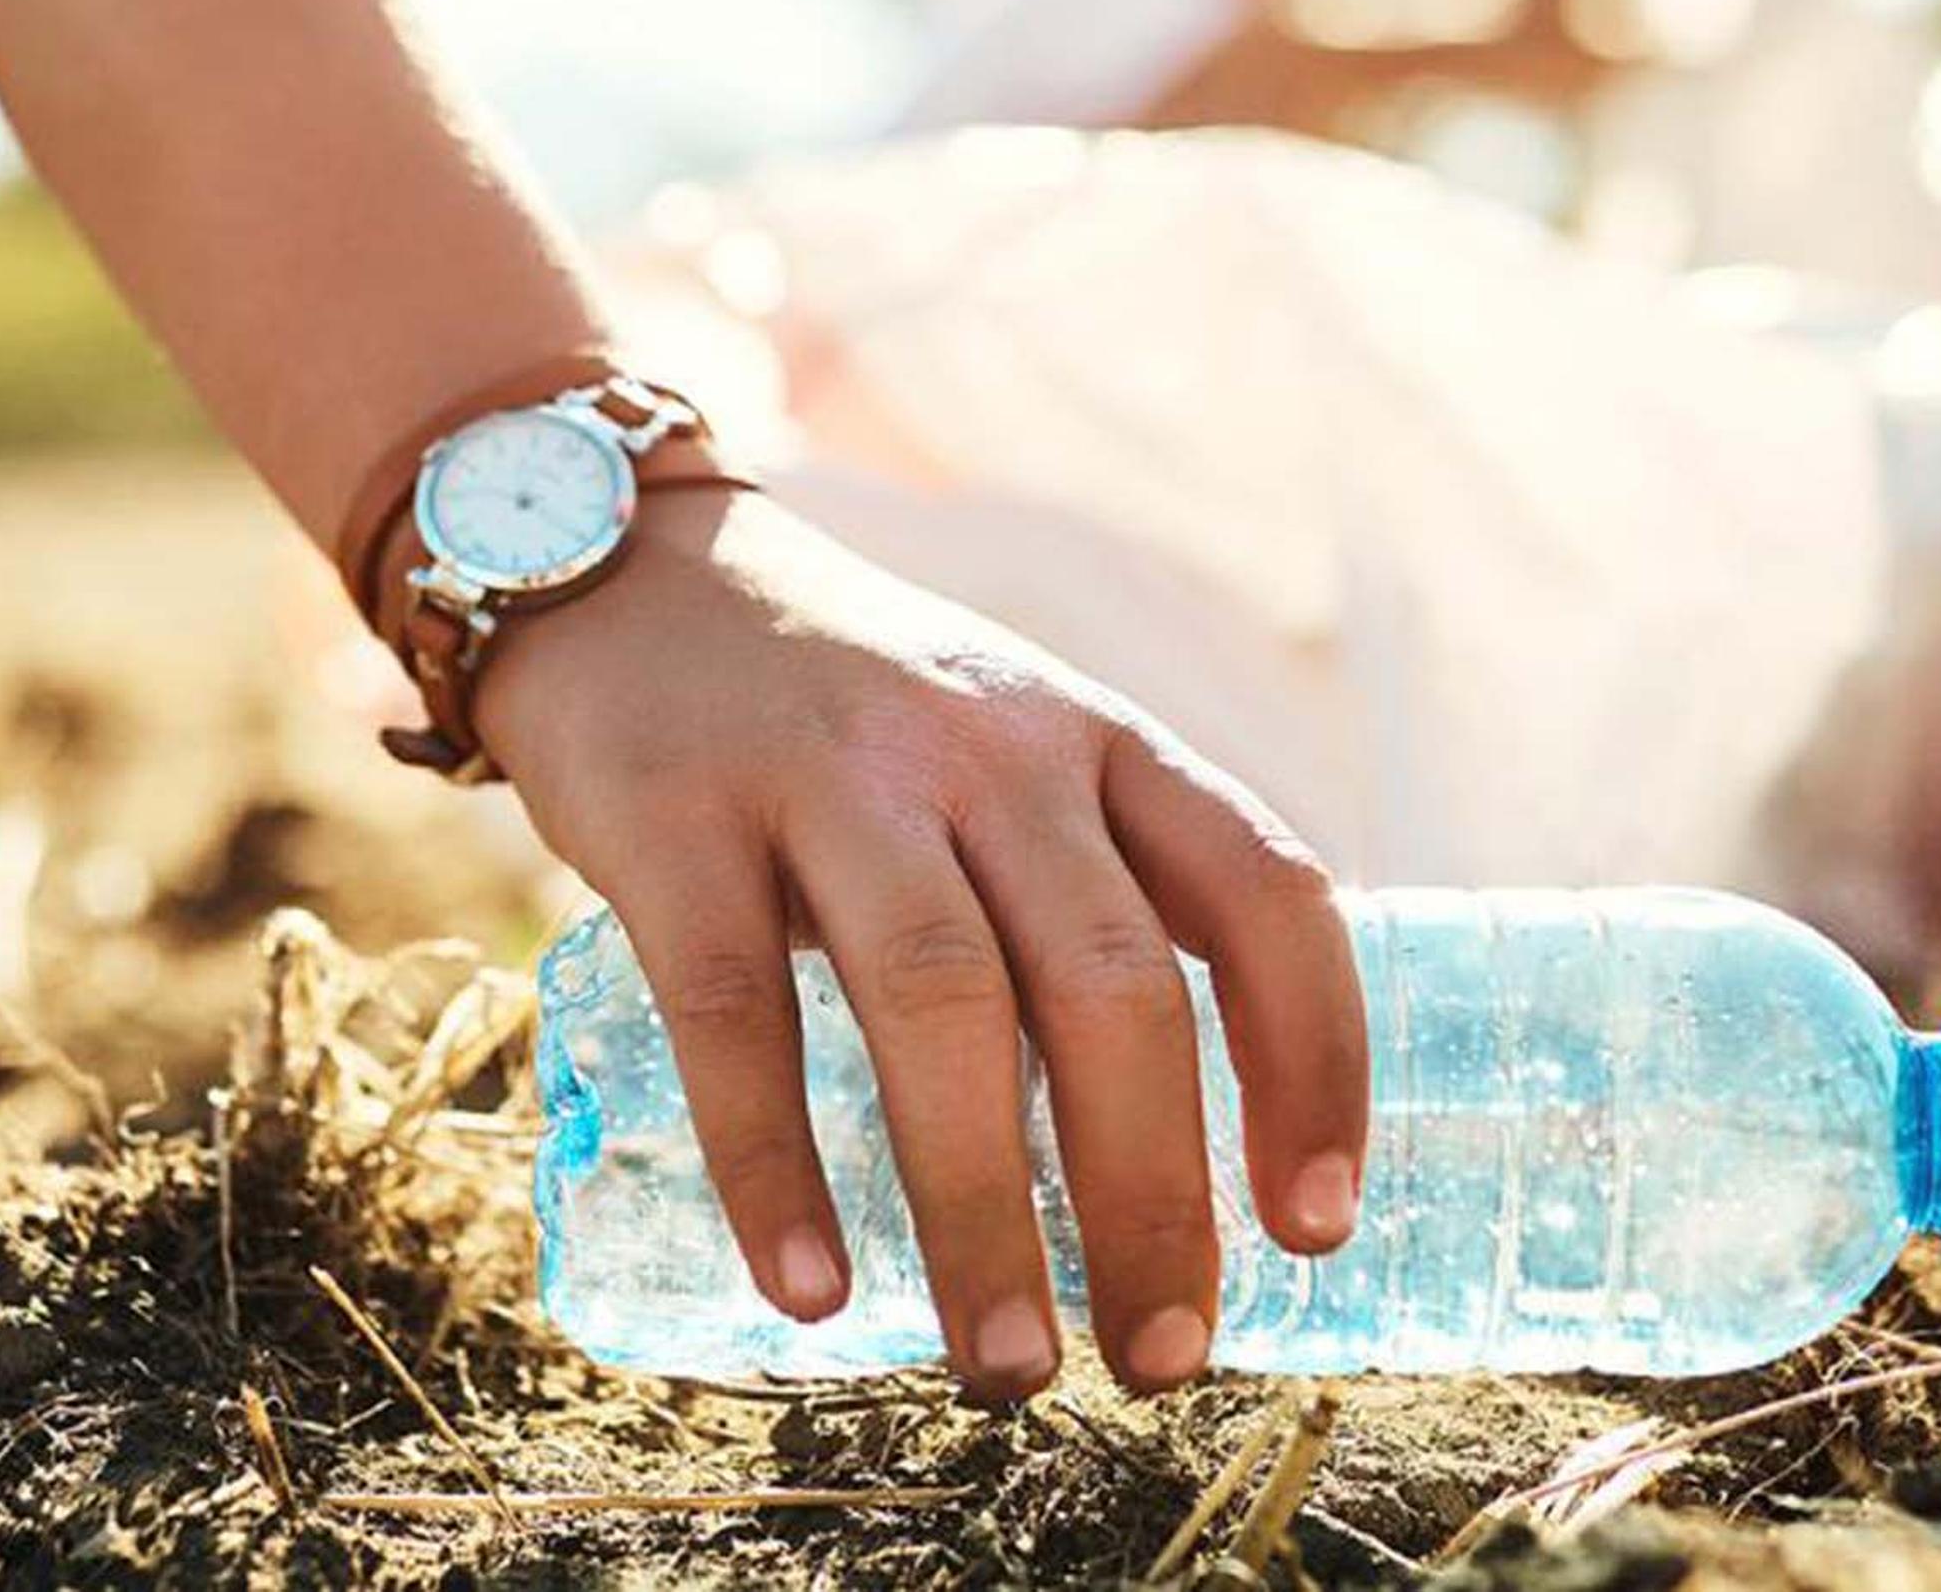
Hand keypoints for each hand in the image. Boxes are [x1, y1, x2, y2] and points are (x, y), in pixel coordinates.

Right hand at [478, 489, 1368, 1398]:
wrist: (624, 572)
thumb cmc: (853, 722)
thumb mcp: (1012, 759)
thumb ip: (1091, 907)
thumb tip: (1172, 1167)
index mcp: (1100, 740)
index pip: (1265, 894)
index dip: (1316, 1064)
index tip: (1316, 1229)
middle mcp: (986, 745)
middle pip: (1110, 981)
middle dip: (1150, 1193)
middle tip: (1159, 1363)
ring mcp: (828, 775)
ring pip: (941, 1005)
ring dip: (980, 1209)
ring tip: (1004, 1368)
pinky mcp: (674, 819)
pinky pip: (736, 1013)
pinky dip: (776, 1165)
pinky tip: (808, 1293)